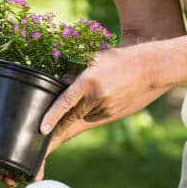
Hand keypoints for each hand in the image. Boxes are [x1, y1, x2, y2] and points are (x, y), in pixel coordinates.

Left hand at [39, 46, 166, 149]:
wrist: (144, 68)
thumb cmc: (115, 59)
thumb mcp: (92, 59)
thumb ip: (75, 70)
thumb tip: (59, 81)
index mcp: (88, 81)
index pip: (65, 102)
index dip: (52, 116)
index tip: (42, 128)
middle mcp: (96, 97)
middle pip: (72, 112)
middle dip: (61, 117)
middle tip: (51, 120)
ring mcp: (105, 107)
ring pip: (83, 113)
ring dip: (79, 108)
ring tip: (92, 90)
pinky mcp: (112, 112)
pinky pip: (94, 114)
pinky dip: (91, 108)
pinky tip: (100, 95)